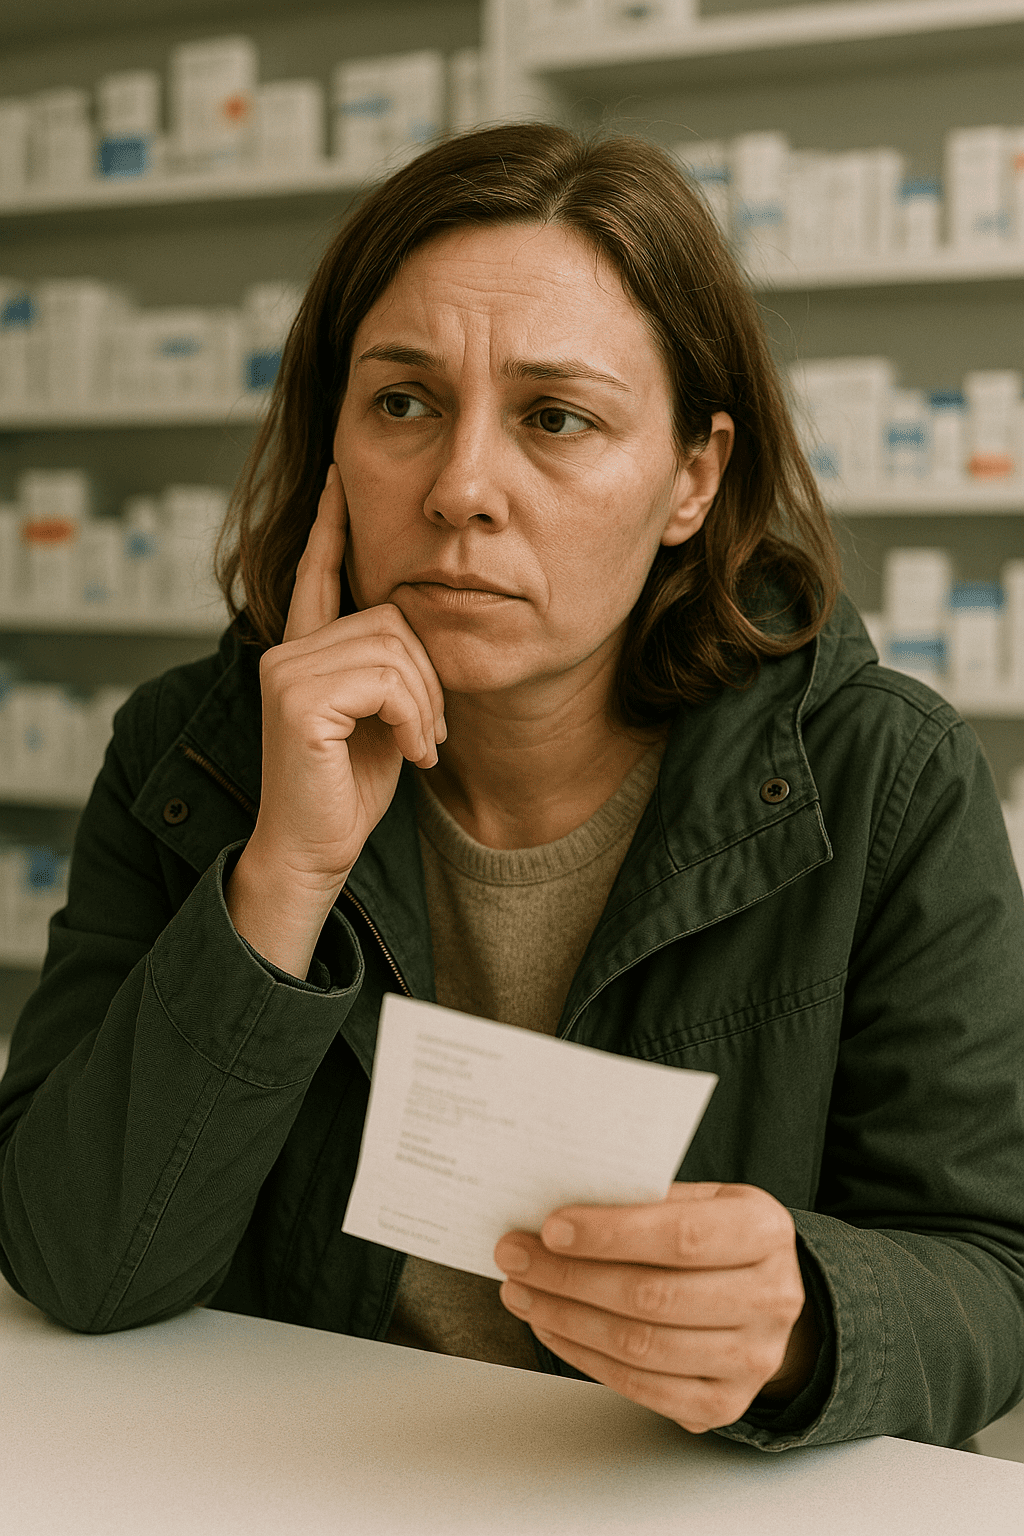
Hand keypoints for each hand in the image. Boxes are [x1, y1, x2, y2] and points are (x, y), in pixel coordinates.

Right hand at [250, 462, 446, 896]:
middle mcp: (286, 653)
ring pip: (393, 648)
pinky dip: (413, 718)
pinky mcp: (297, 699)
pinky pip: (386, 680)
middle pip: (389, 618)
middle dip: (427, 677)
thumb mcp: (382, 720)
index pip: (316, 573)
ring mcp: (286, 671)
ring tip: (421, 746)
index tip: (337, 477)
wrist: (316, 852)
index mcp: (304, 654)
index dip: (330, 527)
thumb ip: (388, 672)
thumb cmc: (349, 793)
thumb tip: (417, 630)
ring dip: (425, 704)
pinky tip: (410, 753)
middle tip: (430, 733)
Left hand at [494, 1182, 818, 1434]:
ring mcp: (752, 1359)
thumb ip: (646, 1200)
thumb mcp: (701, 1199)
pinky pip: (641, 1387)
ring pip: (641, 1346)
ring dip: (566, 1318)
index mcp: (765, 1230)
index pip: (682, 1236)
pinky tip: (552, 1325)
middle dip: (570, 1277)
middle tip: (515, 1256)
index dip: (611, 1234)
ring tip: (522, 1290)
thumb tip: (561, 1210)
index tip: (551, 1228)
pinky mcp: (723, 1403)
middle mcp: (771, 1298)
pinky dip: (585, 1356)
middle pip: (654, 1296)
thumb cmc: (717, 1236)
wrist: (765, 1296)